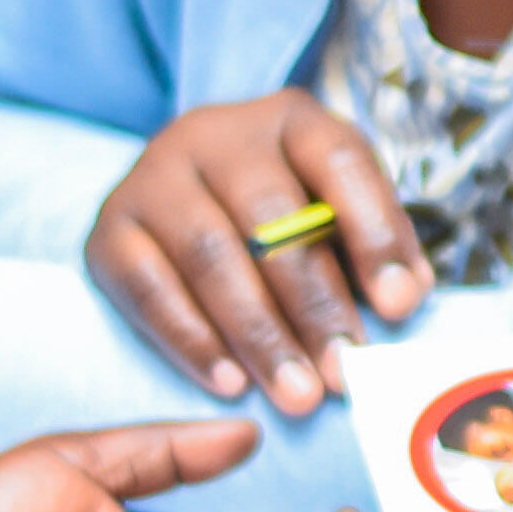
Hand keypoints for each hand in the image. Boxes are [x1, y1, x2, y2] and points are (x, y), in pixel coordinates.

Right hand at [83, 92, 427, 416]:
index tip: (400, 304)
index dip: (374, 233)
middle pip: (270, 217)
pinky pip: (149, 289)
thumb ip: (376, 245)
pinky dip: (193, 341)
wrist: (183, 195)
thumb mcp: (339, 207)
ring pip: (210, 256)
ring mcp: (154, 178)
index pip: (339, 162)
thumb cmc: (285, 208)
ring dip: (259, 334)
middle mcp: (214, 134)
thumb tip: (403, 296)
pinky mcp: (109, 228)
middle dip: (314, 303)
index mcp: (289, 118)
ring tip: (298, 393)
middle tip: (344, 371)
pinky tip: (231, 383)